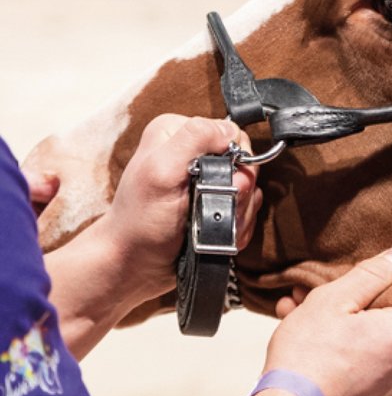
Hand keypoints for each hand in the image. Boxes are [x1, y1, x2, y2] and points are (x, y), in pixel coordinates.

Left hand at [91, 114, 262, 308]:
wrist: (136, 264)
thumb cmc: (140, 222)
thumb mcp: (160, 171)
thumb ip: (194, 138)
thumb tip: (230, 132)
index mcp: (178, 133)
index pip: (234, 135)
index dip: (235, 162)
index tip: (217, 185)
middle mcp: (195, 153)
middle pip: (248, 165)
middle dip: (237, 194)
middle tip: (211, 210)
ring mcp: (209, 181)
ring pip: (251, 192)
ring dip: (236, 216)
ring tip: (207, 227)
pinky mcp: (218, 205)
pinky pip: (248, 212)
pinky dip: (235, 228)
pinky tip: (213, 235)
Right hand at [263, 246, 391, 395]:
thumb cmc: (309, 355)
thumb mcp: (335, 300)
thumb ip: (371, 274)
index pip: (389, 299)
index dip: (353, 291)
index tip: (322, 290)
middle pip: (373, 323)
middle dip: (337, 310)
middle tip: (299, 302)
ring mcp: (388, 389)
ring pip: (360, 347)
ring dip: (329, 332)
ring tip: (292, 322)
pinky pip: (354, 372)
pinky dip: (333, 359)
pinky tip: (302, 352)